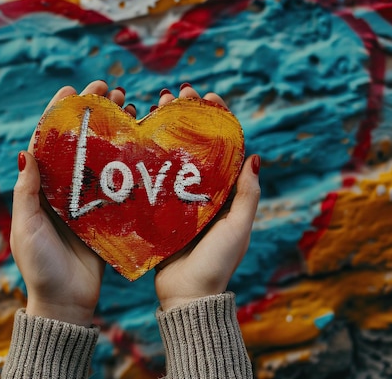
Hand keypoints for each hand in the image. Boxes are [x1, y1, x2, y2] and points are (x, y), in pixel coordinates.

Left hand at [10, 80, 131, 325]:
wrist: (66, 302)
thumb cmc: (40, 266)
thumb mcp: (27, 227)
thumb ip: (28, 191)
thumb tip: (25, 150)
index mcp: (40, 189)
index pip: (47, 142)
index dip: (58, 115)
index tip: (71, 91)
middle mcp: (64, 189)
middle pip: (77, 142)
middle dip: (91, 114)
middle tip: (108, 89)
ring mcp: (87, 201)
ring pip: (100, 156)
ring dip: (113, 130)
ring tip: (129, 105)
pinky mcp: (106, 215)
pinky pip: (117, 182)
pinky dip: (127, 160)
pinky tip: (141, 142)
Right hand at [153, 84, 260, 310]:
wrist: (187, 296)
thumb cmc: (217, 263)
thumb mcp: (236, 228)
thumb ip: (246, 196)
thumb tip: (256, 156)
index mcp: (225, 192)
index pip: (224, 146)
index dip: (217, 118)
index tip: (207, 96)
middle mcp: (202, 190)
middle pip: (195, 144)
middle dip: (187, 116)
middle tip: (174, 95)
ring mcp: (178, 199)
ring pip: (172, 155)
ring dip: (164, 129)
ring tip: (153, 105)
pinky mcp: (158, 209)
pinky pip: (153, 177)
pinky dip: (147, 155)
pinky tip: (136, 138)